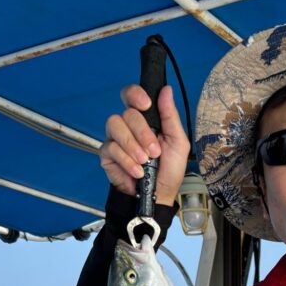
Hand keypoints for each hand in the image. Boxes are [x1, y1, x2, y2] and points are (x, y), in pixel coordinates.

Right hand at [99, 84, 189, 203]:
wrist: (158, 195)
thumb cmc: (169, 169)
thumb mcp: (178, 142)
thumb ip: (171, 116)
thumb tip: (166, 90)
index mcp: (146, 119)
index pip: (132, 95)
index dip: (135, 94)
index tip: (146, 104)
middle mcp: (128, 125)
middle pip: (127, 113)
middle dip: (142, 133)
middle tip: (153, 151)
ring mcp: (116, 138)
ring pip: (115, 126)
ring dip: (132, 145)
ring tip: (145, 161)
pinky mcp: (107, 154)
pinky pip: (111, 148)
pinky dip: (127, 161)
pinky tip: (137, 171)